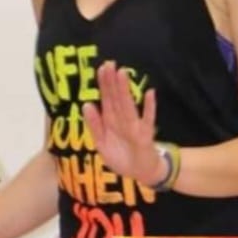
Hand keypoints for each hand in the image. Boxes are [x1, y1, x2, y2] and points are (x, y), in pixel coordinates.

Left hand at [82, 62, 165, 186]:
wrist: (140, 173)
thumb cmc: (121, 157)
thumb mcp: (102, 143)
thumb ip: (94, 125)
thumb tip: (87, 104)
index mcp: (110, 121)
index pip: (106, 99)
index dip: (103, 85)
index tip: (101, 68)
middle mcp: (122, 120)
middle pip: (116, 99)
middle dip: (112, 82)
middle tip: (110, 64)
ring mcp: (135, 126)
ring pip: (128, 106)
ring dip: (125, 91)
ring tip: (122, 74)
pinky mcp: (146, 136)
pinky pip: (148, 121)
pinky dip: (150, 108)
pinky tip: (150, 94)